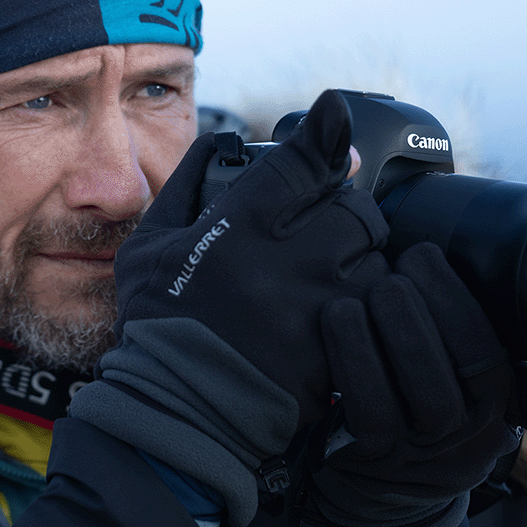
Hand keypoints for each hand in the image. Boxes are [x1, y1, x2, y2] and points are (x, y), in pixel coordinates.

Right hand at [68, 90, 389, 526]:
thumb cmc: (159, 326)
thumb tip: (218, 138)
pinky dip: (369, 306)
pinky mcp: (338, 351)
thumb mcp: (149, 247)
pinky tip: (345, 313)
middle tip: (329, 228)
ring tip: (333, 277)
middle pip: (355, 208)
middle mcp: (282, 262)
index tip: (338, 114)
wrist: (176, 412)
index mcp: (235, 229)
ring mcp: (316, 309)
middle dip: (348, 211)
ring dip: (363, 260)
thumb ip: (186, 186)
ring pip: (376, 258)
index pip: (298, 163)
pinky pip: (376, 311)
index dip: (325, 135)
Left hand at [295, 242, 521, 526]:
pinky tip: (334, 317)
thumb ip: (469, 343)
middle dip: (425, 310)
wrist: (374, 504)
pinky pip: (367, 410)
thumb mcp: (458, 393)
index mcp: (496, 411)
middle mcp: (468, 439)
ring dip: (390, 332)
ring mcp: (421, 457)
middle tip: (392, 272)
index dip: (457, 298)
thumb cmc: (414, 416)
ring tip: (360, 292)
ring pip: (420, 393)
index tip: (423, 254)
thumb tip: (463, 262)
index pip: (492, 353)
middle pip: (461, 371)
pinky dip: (351, 359)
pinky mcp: (371, 463)